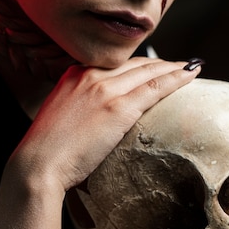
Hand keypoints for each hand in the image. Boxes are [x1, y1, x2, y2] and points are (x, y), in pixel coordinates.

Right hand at [9, 57, 201, 195]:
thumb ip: (82, 106)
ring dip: (174, 67)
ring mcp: (104, 89)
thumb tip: (99, 115)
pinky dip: (176, 78)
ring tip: (191, 67)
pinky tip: (191, 74)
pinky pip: (154, 87)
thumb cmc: (49, 150)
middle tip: (181, 65)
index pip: (117, 64)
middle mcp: (90, 75)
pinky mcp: (117, 107)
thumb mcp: (63, 115)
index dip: (140, 64)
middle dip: (160, 63)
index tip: (155, 66)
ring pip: (148, 71)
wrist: (38, 165)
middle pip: (135, 63)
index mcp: (75, 74)